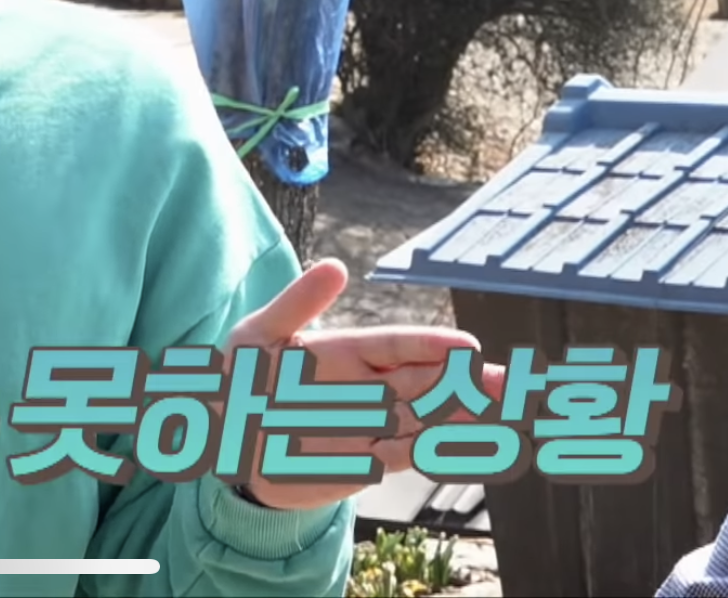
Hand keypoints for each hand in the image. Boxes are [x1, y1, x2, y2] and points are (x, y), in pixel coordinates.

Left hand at [219, 258, 506, 511]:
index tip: (467, 345)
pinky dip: (435, 451)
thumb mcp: (256, 336)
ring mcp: (370, 424)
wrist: (222, 442)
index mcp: (345, 352)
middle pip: (424, 380)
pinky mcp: (367, 461)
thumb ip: (296, 306)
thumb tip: (337, 266)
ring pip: (425, 417)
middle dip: (465, 380)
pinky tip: (467, 443)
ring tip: (498, 411)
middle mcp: (367, 386)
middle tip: (505, 380)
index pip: (397, 345)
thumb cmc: (237, 379)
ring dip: (460, 415)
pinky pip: (407, 455)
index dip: (431, 345)